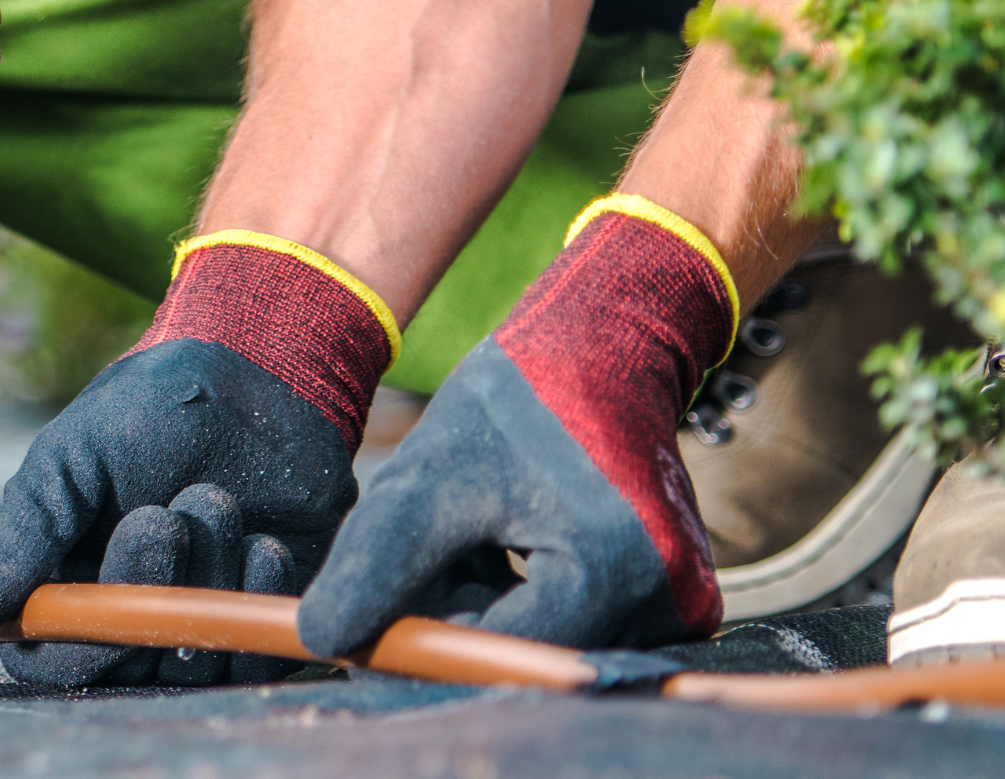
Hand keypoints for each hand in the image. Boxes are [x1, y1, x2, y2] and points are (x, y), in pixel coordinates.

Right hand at [0, 339, 357, 685]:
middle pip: (119, 666)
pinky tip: (263, 542)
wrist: (261, 375)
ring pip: (186, 661)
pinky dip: (255, 599)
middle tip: (161, 518)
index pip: (44, 657)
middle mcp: (125, 609)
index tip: (96, 585)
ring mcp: (193, 618)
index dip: (68, 643)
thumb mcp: (69, 460)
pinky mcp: (257, 618)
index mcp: (63, 577)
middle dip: (142, 590)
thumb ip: (18, 538)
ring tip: (215, 500)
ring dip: (203, 580)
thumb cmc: (150, 409)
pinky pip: (253, 659)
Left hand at [297, 197, 734, 655]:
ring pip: (544, 642)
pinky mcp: (679, 599)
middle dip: (456, 617)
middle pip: (523, 654)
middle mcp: (669, 602)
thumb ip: (379, 562)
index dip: (423, 642)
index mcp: (612, 570)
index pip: (497, 653)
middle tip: (424, 551)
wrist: (606, 349)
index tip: (364, 626)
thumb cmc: (516, 400)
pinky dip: (522, 597)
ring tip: (471, 532)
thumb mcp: (431, 475)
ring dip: (486, 606)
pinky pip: (575, 624)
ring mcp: (682, 604)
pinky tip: (507, 541)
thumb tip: (322, 641)